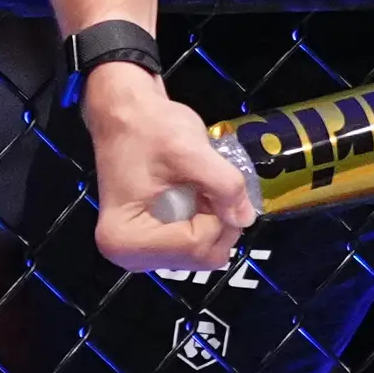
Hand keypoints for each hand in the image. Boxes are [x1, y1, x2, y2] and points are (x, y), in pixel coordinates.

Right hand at [85, 61, 252, 272]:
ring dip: (213, 220)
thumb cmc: (150, 128)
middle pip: (201, 257)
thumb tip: (246, 218)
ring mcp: (139, 253)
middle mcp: (127, 255)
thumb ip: (225, 186)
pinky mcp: (150, 244)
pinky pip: (195, 245)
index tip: (210, 185)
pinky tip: (193, 196)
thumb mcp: (191, 151)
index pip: (197, 248)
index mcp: (126, 238)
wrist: (126, 115)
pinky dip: (204, 221)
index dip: (219, 218)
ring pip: (202, 252)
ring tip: (197, 188)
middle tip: (208, 185)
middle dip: (218, 221)